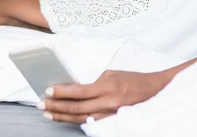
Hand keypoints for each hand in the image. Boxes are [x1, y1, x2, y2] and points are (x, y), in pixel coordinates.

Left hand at [38, 70, 169, 123]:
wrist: (156, 91)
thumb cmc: (134, 79)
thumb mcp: (113, 74)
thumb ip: (95, 81)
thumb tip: (76, 87)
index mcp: (108, 87)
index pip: (79, 91)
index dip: (62, 92)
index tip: (47, 91)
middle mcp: (108, 103)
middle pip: (77, 107)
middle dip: (57, 106)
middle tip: (40, 104)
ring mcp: (110, 114)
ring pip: (81, 118)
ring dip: (63, 116)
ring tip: (48, 113)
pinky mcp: (112, 120)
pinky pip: (91, 122)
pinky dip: (76, 120)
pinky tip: (65, 119)